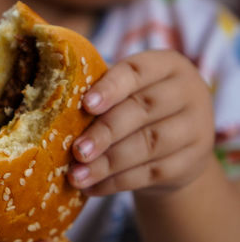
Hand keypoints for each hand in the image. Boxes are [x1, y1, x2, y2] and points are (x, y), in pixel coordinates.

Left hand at [67, 50, 214, 196]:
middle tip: (77, 151)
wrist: (176, 146)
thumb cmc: (137, 108)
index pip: (136, 71)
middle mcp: (188, 92)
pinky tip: (92, 187)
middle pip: (142, 110)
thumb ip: (100, 94)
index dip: (110, 88)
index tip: (86, 105)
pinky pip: (151, 173)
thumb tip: (55, 110)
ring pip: (148, 145)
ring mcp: (196, 128)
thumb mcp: (127, 92)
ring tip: (77, 175)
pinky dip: (116, 182)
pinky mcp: (193, 162)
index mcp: (166, 65)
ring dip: (107, 164)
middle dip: (105, 132)